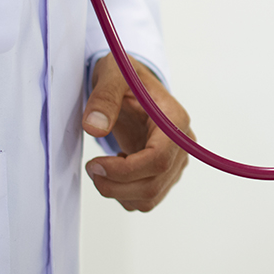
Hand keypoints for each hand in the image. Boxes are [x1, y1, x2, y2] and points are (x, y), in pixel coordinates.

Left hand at [82, 55, 191, 211]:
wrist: (133, 84)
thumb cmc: (127, 76)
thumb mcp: (113, 74)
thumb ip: (104, 98)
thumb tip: (95, 127)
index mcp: (174, 120)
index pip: (158, 160)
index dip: (125, 171)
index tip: (95, 164)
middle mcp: (182, 144)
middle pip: (153, 184)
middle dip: (115, 185)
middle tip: (91, 168)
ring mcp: (176, 161)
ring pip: (150, 197)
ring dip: (118, 192)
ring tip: (102, 166)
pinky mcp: (166, 173)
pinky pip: (147, 198)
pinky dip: (125, 193)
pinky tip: (117, 168)